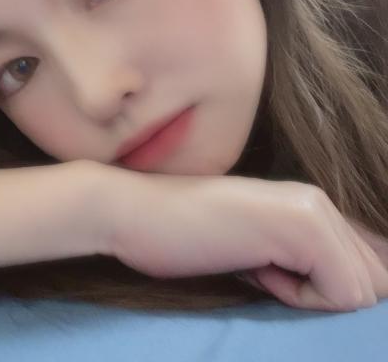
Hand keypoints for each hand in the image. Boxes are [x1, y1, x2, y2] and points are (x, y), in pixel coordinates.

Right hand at [101, 170, 387, 311]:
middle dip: (320, 291)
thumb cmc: (178, 236)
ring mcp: (314, 210)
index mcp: (308, 205)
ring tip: (254, 265)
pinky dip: (299, 296)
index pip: (358, 268)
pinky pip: (341, 293)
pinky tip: (252, 266)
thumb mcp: (249, 247)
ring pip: (362, 289)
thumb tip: (338, 291)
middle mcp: (320, 201)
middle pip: (371, 279)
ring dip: (308, 293)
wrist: (133, 212)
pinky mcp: (302, 227)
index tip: (265, 270)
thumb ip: (294, 259)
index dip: (316, 287)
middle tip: (260, 268)